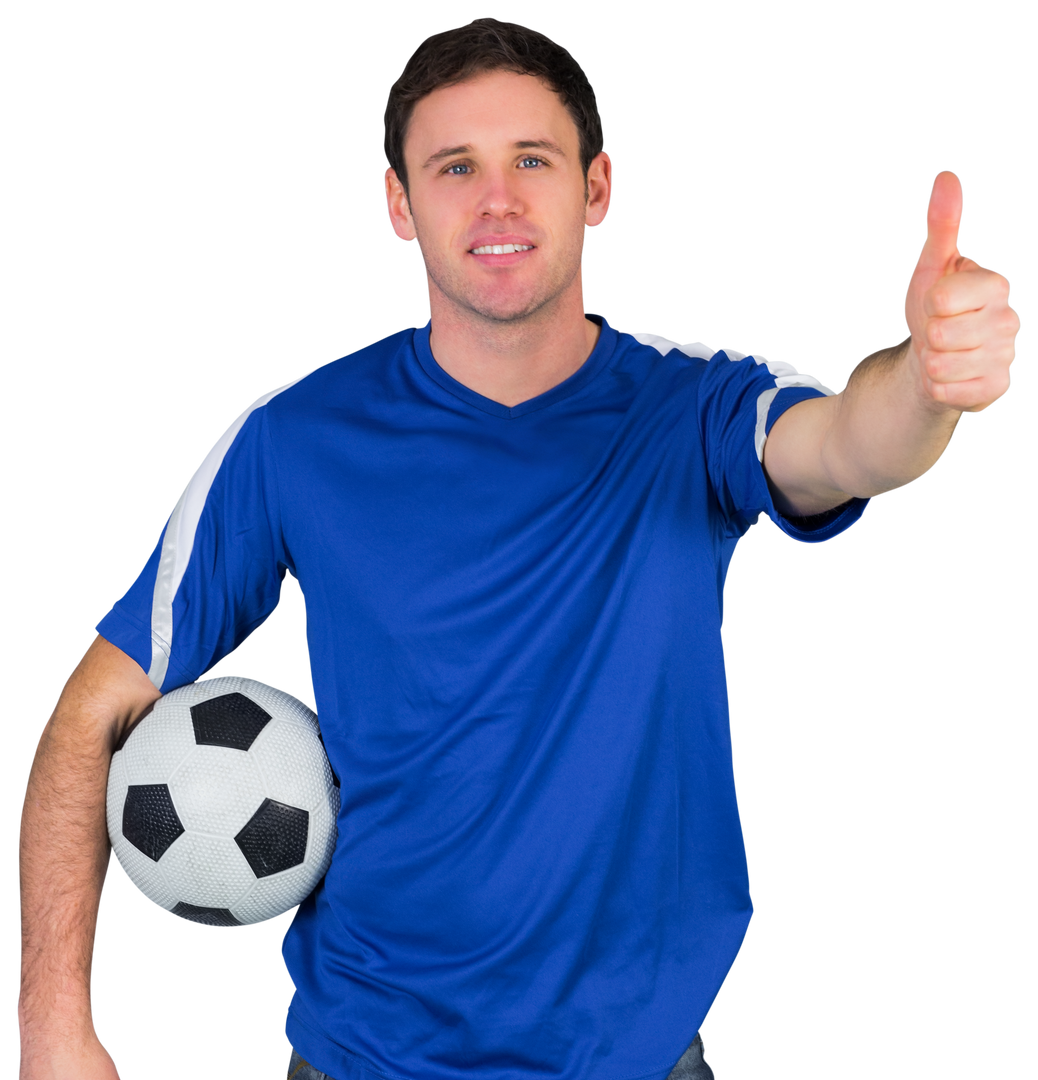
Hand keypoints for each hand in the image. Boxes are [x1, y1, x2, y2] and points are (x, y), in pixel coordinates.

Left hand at [902, 168, 1019, 414]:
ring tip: (942, 355)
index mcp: (996, 285)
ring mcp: (1006, 356)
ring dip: (930, 364)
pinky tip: (947, 378)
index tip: (937, 303)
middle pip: (941, 334)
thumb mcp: (932, 265)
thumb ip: (942, 224)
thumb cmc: (933, 307)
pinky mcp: (997, 388)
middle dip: (926, 337)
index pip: (944, 298)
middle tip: (936, 334)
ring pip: (942, 366)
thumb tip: (947, 175)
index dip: (929, 304)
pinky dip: (936, 388)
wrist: (932, 356)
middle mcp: (1009, 320)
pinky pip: (949, 393)